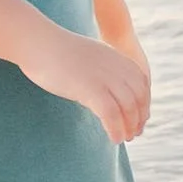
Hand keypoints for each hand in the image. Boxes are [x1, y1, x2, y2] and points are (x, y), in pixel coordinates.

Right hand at [16, 20, 151, 141]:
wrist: (38, 42)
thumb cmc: (55, 51)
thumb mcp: (88, 56)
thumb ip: (100, 68)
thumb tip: (102, 88)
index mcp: (116, 57)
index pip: (141, 83)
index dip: (144, 103)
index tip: (139, 119)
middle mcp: (116, 66)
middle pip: (138, 97)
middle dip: (139, 118)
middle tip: (134, 133)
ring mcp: (104, 77)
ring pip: (129, 107)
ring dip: (129, 127)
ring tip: (124, 138)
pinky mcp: (91, 88)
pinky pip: (111, 114)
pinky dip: (116, 129)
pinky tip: (114, 139)